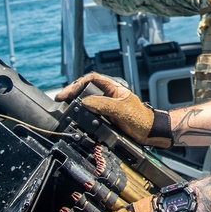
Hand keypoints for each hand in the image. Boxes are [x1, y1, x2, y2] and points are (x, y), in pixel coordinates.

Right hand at [55, 72, 172, 147]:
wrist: (149, 132)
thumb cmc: (141, 118)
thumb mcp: (121, 110)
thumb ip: (103, 104)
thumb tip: (85, 102)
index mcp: (114, 87)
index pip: (92, 79)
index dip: (78, 84)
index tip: (67, 92)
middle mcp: (108, 95)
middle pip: (86, 88)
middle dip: (73, 92)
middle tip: (61, 99)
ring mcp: (106, 106)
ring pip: (87, 100)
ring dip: (76, 102)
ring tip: (65, 105)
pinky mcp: (105, 117)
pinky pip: (90, 113)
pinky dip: (82, 113)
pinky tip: (76, 116)